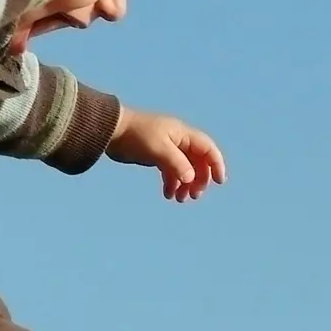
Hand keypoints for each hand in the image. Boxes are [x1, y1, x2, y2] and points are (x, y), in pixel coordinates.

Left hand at [106, 107, 227, 202]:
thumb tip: (191, 179)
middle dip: (199, 179)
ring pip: (184, 169)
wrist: (111, 130)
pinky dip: (171, 183)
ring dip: (185, 184)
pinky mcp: (156, 156)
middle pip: (198, 162)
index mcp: (183, 134)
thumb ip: (177, 164)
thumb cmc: (136, 135)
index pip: (207, 149)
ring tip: (180, 199)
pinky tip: (168, 195)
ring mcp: (167, 148)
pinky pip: (170, 172)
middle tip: (194, 195)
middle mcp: (178, 140)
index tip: (219, 182)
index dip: (216, 165)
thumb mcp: (159, 150)